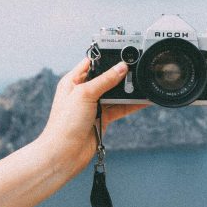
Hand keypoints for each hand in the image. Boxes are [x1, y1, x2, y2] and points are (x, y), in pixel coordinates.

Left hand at [37, 58, 146, 177]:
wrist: (64, 154)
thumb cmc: (65, 124)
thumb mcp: (84, 94)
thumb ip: (105, 80)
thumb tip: (121, 67)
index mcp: (73, 81)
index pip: (92, 63)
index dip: (106, 58)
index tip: (122, 53)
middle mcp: (83, 92)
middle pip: (106, 78)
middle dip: (120, 74)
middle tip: (136, 69)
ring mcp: (94, 106)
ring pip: (115, 93)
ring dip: (128, 90)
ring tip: (142, 83)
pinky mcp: (103, 118)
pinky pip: (120, 108)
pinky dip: (132, 104)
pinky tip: (142, 100)